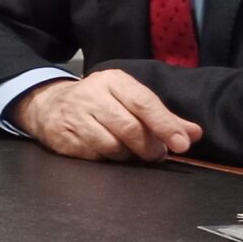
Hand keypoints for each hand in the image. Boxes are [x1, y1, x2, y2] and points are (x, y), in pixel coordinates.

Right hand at [13, 71, 202, 163]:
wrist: (47, 104)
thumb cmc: (99, 102)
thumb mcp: (128, 99)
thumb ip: (162, 117)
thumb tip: (195, 134)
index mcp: (113, 81)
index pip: (144, 103)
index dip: (165, 125)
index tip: (183, 144)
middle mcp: (92, 95)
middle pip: (129, 128)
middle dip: (149, 146)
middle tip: (157, 154)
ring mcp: (74, 117)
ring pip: (112, 146)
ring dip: (128, 155)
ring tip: (132, 153)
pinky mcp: (62, 137)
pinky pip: (95, 156)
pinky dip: (108, 159)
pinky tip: (109, 153)